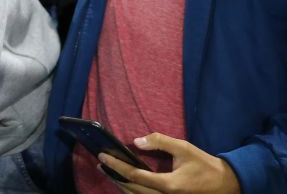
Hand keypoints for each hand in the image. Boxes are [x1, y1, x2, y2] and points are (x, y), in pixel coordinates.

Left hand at [100, 133, 240, 193]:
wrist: (227, 185)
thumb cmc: (205, 165)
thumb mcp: (184, 148)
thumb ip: (159, 142)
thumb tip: (136, 141)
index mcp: (168, 185)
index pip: (134, 176)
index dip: (116, 166)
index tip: (102, 156)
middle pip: (131, 190)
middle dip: (114, 176)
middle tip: (101, 163)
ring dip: (121, 185)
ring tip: (109, 172)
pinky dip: (133, 191)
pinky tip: (126, 182)